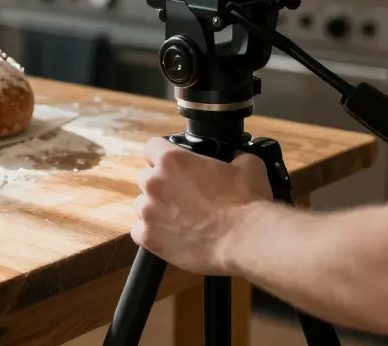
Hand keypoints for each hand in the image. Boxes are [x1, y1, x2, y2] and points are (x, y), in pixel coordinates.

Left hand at [132, 138, 272, 274]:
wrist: (244, 240)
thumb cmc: (246, 203)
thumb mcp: (247, 165)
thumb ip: (234, 156)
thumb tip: (236, 155)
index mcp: (172, 160)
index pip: (151, 147)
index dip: (161, 155)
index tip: (171, 165)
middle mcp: (154, 182)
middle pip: (145, 178)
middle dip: (161, 185)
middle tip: (183, 196)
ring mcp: (148, 211)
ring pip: (141, 205)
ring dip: (156, 209)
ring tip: (179, 219)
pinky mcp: (148, 237)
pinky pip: (139, 232)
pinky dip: (152, 234)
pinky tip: (171, 236)